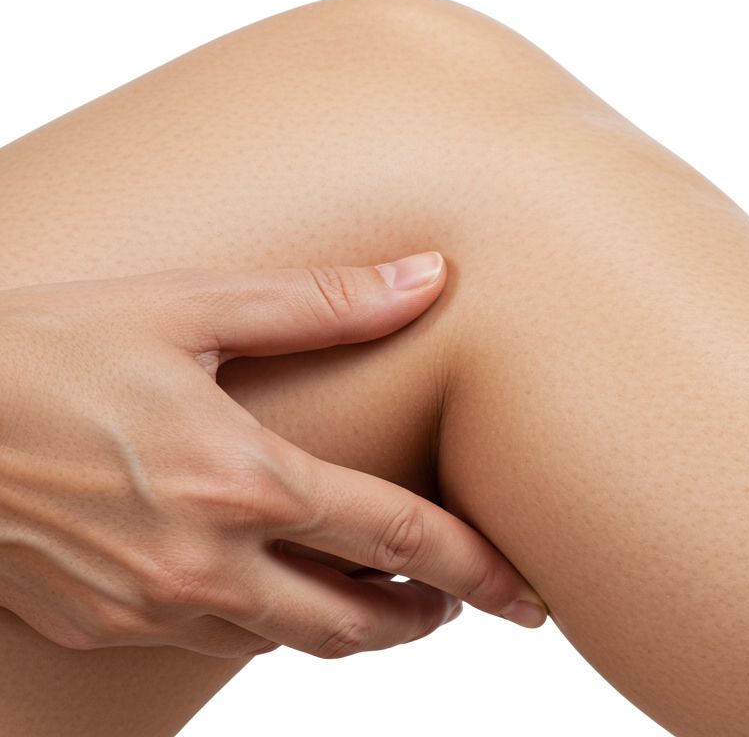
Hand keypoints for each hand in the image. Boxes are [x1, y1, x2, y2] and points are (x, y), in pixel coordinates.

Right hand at [0, 252, 546, 658]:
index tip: (527, 594)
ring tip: (389, 596)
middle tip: (464, 599)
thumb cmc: (45, 349)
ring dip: (355, 626)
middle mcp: (207, 563)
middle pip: (360, 623)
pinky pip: (220, 643)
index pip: (403, 543)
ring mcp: (153, 608)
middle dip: (427, 618)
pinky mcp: (107, 627)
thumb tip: (429, 277)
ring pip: (294, 643)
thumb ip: (321, 303)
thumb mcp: (188, 306)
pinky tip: (281, 584)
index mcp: (244, 481)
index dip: (479, 571)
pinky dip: (273, 623)